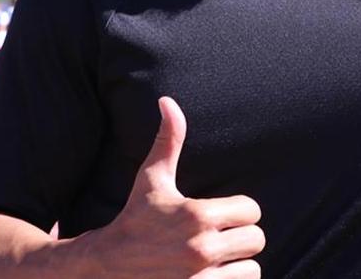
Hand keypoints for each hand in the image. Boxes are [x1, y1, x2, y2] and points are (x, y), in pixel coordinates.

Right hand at [90, 97, 264, 277]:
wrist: (103, 269)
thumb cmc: (134, 219)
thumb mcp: (151, 179)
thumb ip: (168, 140)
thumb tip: (168, 100)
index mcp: (198, 216)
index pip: (252, 210)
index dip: (242, 210)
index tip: (224, 214)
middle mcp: (202, 250)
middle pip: (257, 240)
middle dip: (243, 237)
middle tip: (224, 236)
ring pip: (252, 270)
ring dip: (239, 265)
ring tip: (220, 259)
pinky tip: (213, 276)